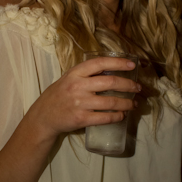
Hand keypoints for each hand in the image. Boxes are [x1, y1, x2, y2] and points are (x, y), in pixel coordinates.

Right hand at [24, 57, 140, 142]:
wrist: (44, 116)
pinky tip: (122, 115)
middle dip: (128, 85)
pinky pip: (105, 118)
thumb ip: (87, 74)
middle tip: (138, 88)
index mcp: (76, 73)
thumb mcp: (69, 78)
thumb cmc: (59, 95)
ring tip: (134, 104)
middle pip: (110, 83)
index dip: (118, 63)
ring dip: (127, 103)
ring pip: (111, 102)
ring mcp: (80, 103)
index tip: (132, 65)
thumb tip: (113, 70)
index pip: (100, 63)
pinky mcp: (81, 119)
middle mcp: (78, 86)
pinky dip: (117, 117)